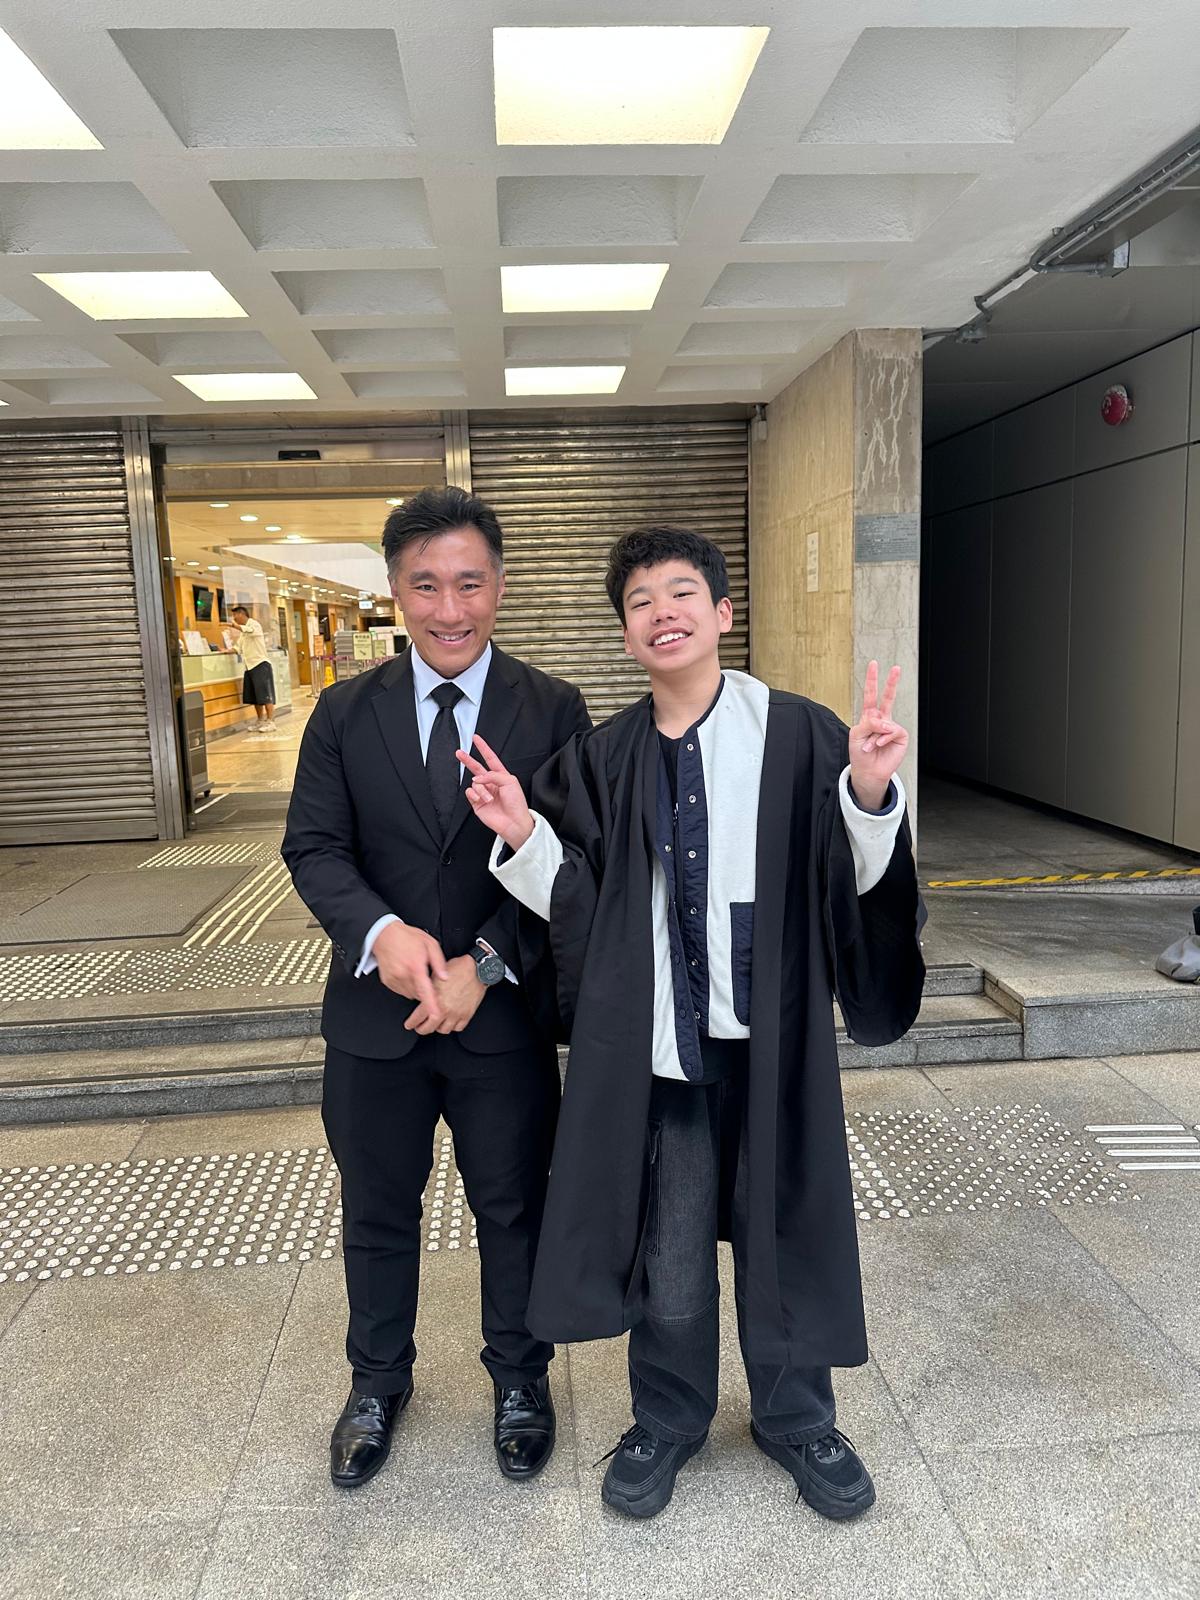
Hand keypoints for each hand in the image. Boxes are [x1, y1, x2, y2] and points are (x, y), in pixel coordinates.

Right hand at [372, 922, 449, 1022]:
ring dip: (416, 988)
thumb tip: (445, 977)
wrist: (384, 934)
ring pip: (410, 994)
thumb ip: (439, 962)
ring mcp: (394, 980)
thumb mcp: (430, 944)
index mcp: (415, 967)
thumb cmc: (407, 937)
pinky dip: (406, 986)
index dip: (432, 1006)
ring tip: (415, 972)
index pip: (426, 992)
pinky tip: (406, 973)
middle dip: (425, 990)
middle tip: (426, 976)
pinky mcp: (388, 982)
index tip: (436, 1015)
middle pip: (419, 995)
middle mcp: (403, 975)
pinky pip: (401, 990)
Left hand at [404, 954, 486, 1034]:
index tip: (409, 1024)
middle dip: (421, 1029)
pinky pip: (458, 1028)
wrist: (477, 969)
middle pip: (429, 1028)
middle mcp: (445, 1009)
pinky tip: (450, 1022)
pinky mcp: (467, 1014)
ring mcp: (457, 1013)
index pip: (417, 1018)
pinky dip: (453, 1027)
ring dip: (438, 1028)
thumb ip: (426, 988)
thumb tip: (419, 995)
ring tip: (435, 1024)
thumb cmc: (458, 968)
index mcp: (434, 999)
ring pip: (443, 1030)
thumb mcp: (435, 975)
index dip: (411, 1023)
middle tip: (419, 1027)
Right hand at [458, 735, 533, 851]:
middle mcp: (491, 784)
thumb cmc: (516, 803)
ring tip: (489, 798)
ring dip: (481, 790)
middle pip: (476, 768)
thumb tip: (477, 777)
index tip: (476, 739)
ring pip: (474, 783)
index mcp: (501, 776)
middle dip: (468, 760)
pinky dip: (475, 795)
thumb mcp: (509, 781)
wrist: (514, 822)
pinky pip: (470, 793)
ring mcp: (484, 793)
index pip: (490, 758)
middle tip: (459, 753)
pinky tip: (482, 800)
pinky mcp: (477, 803)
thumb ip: (493, 774)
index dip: (483, 748)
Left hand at [848, 662, 907, 810]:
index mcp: (869, 716)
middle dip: (891, 682)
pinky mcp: (900, 736)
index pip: (870, 695)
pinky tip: (880, 745)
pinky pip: (892, 731)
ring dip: (874, 736)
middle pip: (887, 697)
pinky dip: (883, 738)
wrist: (867, 771)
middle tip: (896, 668)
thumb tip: (885, 721)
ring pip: (884, 722)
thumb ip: (868, 722)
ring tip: (870, 746)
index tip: (873, 664)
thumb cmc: (859, 753)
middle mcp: (882, 720)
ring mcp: (891, 727)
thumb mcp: (856, 734)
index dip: (872, 680)